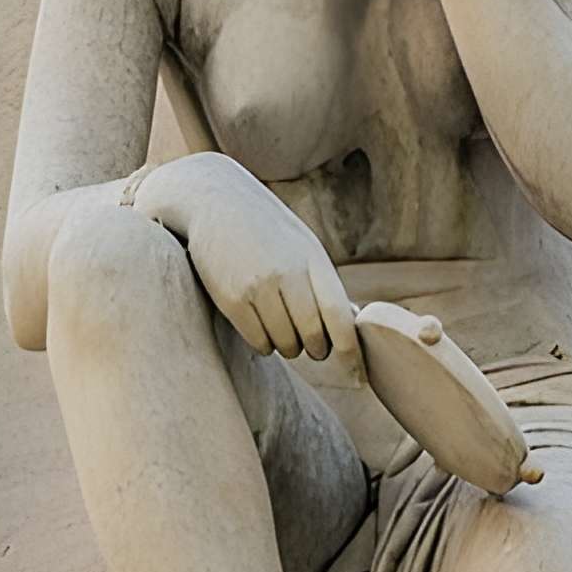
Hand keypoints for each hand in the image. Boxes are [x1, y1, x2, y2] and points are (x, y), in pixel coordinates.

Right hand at [133, 153, 358, 363]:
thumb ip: (323, 282)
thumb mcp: (302, 245)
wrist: (214, 202)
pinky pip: (259, 342)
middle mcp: (287, 273)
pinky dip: (264, 343)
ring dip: (288, 346)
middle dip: (316, 349)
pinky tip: (261, 324)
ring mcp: (258, 287)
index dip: (350, 350)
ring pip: (286, 345)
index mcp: (313, 259)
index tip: (356, 370)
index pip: (339, 316)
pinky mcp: (231, 299)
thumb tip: (348, 326)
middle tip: (311, 344)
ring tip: (280, 324)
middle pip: (313, 338)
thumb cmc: (267, 230)